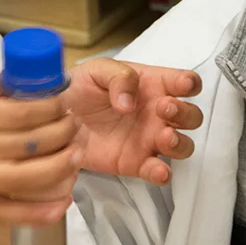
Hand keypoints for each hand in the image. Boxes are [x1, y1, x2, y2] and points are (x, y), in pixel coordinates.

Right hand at [0, 75, 79, 224]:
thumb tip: (32, 78)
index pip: (25, 112)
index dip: (54, 107)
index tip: (66, 102)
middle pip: (32, 143)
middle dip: (64, 133)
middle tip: (76, 125)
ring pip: (28, 179)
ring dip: (62, 167)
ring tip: (77, 155)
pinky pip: (9, 213)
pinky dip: (39, 212)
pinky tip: (62, 204)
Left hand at [65, 59, 202, 184]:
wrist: (54, 120)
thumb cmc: (78, 89)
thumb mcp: (96, 70)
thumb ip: (119, 77)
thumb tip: (130, 102)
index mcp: (152, 84)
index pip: (185, 82)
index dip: (190, 83)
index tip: (182, 85)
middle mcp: (157, 113)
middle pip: (191, 116)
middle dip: (185, 112)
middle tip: (163, 108)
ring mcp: (150, 139)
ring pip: (183, 145)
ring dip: (180, 142)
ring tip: (164, 137)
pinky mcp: (137, 163)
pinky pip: (159, 172)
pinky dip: (163, 173)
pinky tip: (158, 170)